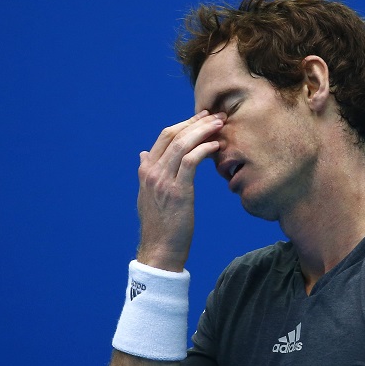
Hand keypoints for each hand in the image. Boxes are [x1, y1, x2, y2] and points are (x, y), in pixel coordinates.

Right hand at [135, 110, 225, 270]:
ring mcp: (163, 181)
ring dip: (203, 130)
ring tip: (220, 124)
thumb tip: (144, 154)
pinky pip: (191, 161)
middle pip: (173, 135)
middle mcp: (151, 172)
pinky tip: (216, 146)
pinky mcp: (177, 191)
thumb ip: (147, 173)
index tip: (201, 118)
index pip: (165, 137)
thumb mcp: (148, 195)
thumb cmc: (160, 226)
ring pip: (182, 144)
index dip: (184, 124)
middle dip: (196, 122)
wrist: (159, 250)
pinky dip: (204, 149)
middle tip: (215, 115)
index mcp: (146, 171)